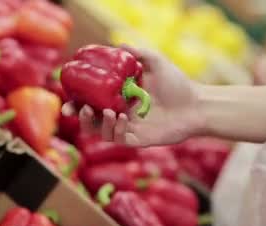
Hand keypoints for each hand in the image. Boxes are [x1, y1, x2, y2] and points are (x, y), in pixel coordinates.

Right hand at [61, 46, 203, 146]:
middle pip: (90, 121)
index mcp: (118, 98)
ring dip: (100, 123)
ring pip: (101, 132)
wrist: (196, 105)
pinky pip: (118, 139)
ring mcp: (127, 129)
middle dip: (81, 117)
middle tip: (82, 109)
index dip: (76, 102)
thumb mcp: (155, 62)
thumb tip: (119, 45)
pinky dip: (117, 129)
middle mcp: (119, 114)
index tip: (68, 99)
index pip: (91, 102)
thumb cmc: (177, 85)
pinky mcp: (137, 140)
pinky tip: (124, 117)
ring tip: (108, 112)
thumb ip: (137, 54)